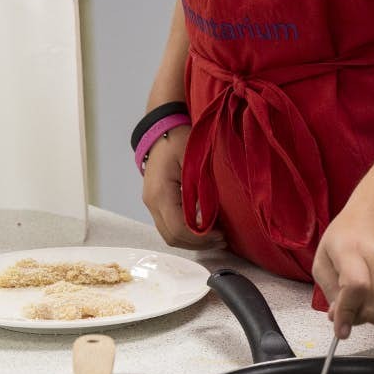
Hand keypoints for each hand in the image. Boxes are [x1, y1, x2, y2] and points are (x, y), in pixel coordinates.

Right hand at [140, 128, 225, 249]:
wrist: (162, 130)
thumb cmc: (181, 140)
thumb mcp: (195, 160)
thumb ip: (202, 190)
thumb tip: (212, 217)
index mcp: (161, 193)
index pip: (179, 229)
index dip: (201, 238)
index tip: (221, 235)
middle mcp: (151, 203)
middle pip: (172, 237)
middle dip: (198, 244)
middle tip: (222, 239)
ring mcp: (151, 204)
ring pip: (169, 235)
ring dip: (192, 241)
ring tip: (215, 236)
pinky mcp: (155, 203)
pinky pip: (168, 226)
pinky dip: (185, 232)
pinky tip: (203, 227)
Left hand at [311, 207, 373, 338]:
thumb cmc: (348, 234)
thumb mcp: (324, 258)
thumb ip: (329, 290)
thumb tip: (338, 318)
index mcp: (353, 250)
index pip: (356, 288)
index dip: (347, 313)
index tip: (340, 330)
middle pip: (371, 305)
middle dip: (354, 317)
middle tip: (345, 310)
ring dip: (367, 314)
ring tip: (358, 299)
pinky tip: (373, 290)